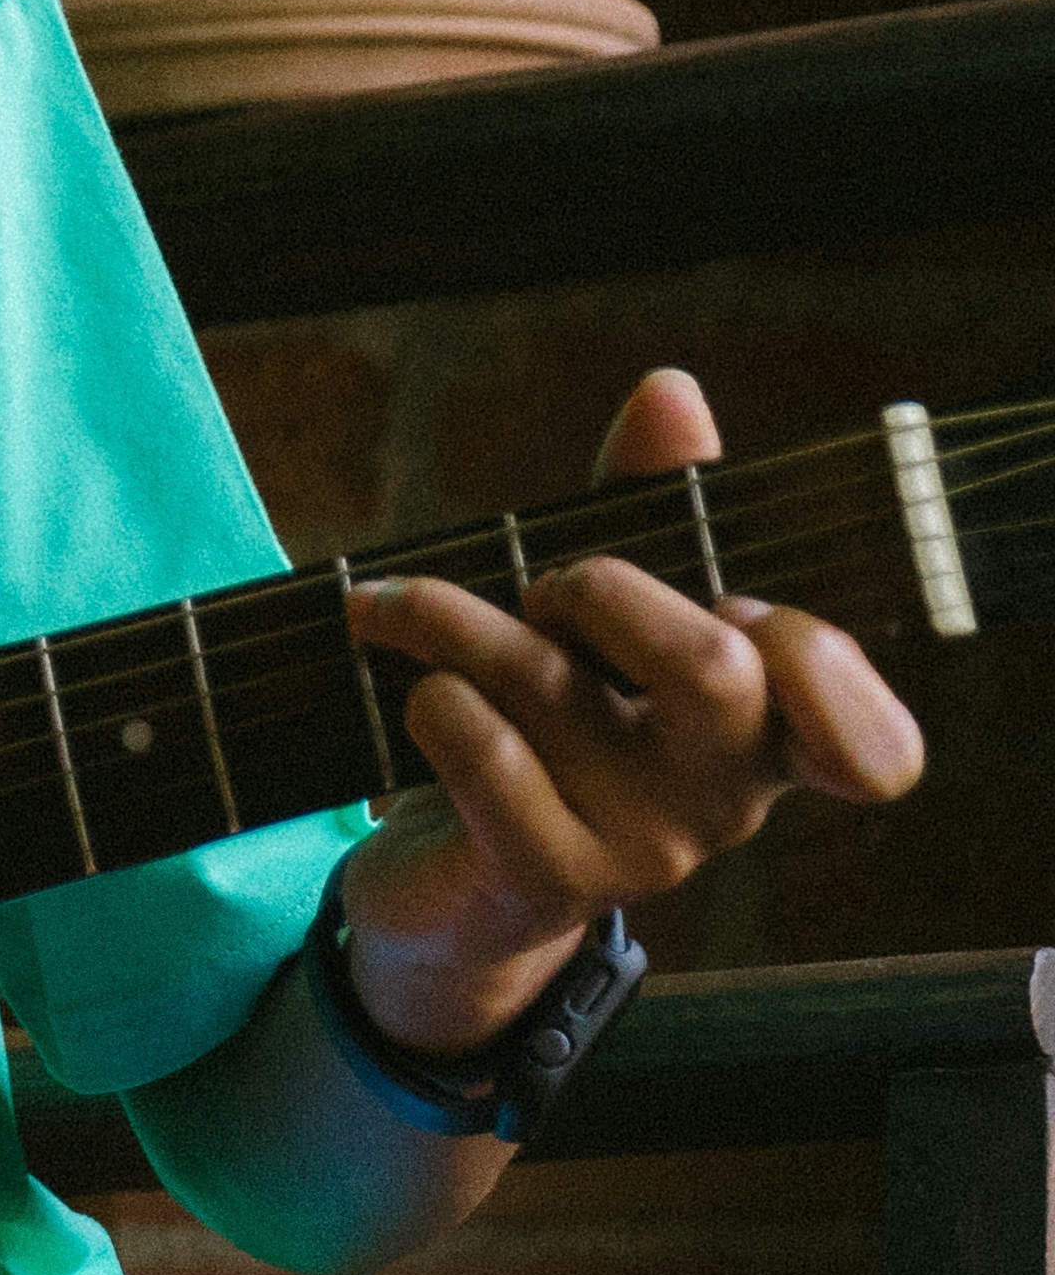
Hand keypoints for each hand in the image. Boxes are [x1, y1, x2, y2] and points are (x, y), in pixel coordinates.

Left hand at [332, 370, 927, 1050]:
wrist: (442, 882)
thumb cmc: (545, 722)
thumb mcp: (599, 611)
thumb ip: (649, 504)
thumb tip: (671, 392)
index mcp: (774, 731)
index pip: (876, 739)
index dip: (826, 665)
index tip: (742, 607)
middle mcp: (728, 796)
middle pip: (711, 665)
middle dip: (602, 586)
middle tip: (544, 583)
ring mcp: (644, 850)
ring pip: (552, 687)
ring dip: (453, 619)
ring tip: (396, 606)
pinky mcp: (545, 877)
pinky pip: (486, 754)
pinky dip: (434, 700)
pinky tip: (417, 697)